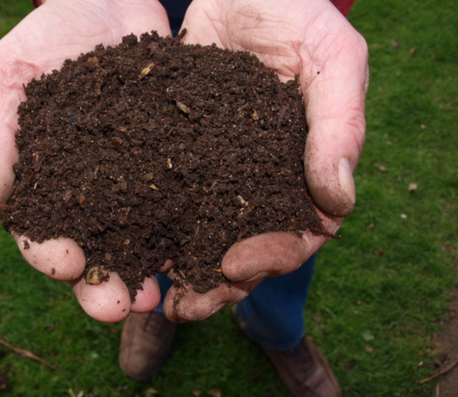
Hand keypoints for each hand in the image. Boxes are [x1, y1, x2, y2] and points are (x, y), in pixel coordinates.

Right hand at [0, 0, 170, 322]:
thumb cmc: (47, 33)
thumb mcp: (7, 76)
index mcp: (43, 180)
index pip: (39, 230)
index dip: (48, 253)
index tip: (66, 265)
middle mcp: (89, 191)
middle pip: (93, 249)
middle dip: (101, 283)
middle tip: (116, 307)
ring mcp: (134, 178)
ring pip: (140, 238)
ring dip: (147, 271)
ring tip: (161, 296)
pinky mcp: (174, 160)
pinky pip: (184, 200)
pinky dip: (191, 228)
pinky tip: (203, 249)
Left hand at [161, 0, 368, 321]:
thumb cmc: (293, 12)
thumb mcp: (330, 54)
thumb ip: (340, 123)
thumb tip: (338, 202)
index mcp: (301, 170)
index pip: (297, 233)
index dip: (272, 256)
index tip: (235, 264)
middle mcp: (256, 180)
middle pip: (242, 249)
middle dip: (215, 283)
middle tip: (183, 305)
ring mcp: (213, 171)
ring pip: (197, 234)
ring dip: (174, 269)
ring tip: (145, 294)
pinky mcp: (172, 154)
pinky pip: (157, 197)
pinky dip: (141, 226)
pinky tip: (118, 246)